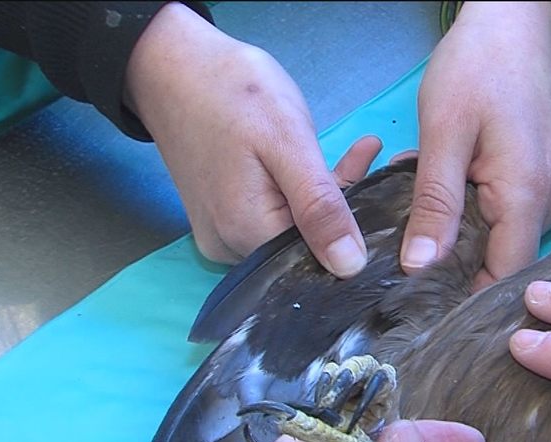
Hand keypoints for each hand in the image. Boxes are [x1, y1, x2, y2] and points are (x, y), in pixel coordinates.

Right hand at [125, 3, 376, 276]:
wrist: (170, 66)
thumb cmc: (230, 92)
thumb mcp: (287, 142)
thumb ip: (319, 206)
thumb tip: (351, 267)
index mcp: (248, 234)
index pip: (319, 257)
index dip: (354, 228)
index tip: (381, 187)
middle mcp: (229, 247)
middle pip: (305, 245)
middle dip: (343, 208)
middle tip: (372, 159)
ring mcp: (221, 234)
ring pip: (291, 229)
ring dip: (325, 197)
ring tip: (357, 152)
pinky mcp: (220, 218)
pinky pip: (270, 217)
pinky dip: (298, 192)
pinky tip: (316, 161)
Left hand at [402, 1, 550, 289]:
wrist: (514, 22)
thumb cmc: (478, 65)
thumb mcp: (442, 134)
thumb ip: (434, 205)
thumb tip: (419, 267)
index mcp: (530, 195)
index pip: (501, 277)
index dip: (461, 298)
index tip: (419, 307)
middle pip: (504, 263)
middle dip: (456, 260)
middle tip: (409, 246)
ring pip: (506, 241)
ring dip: (464, 232)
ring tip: (429, 204)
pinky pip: (514, 218)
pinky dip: (480, 212)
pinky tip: (454, 188)